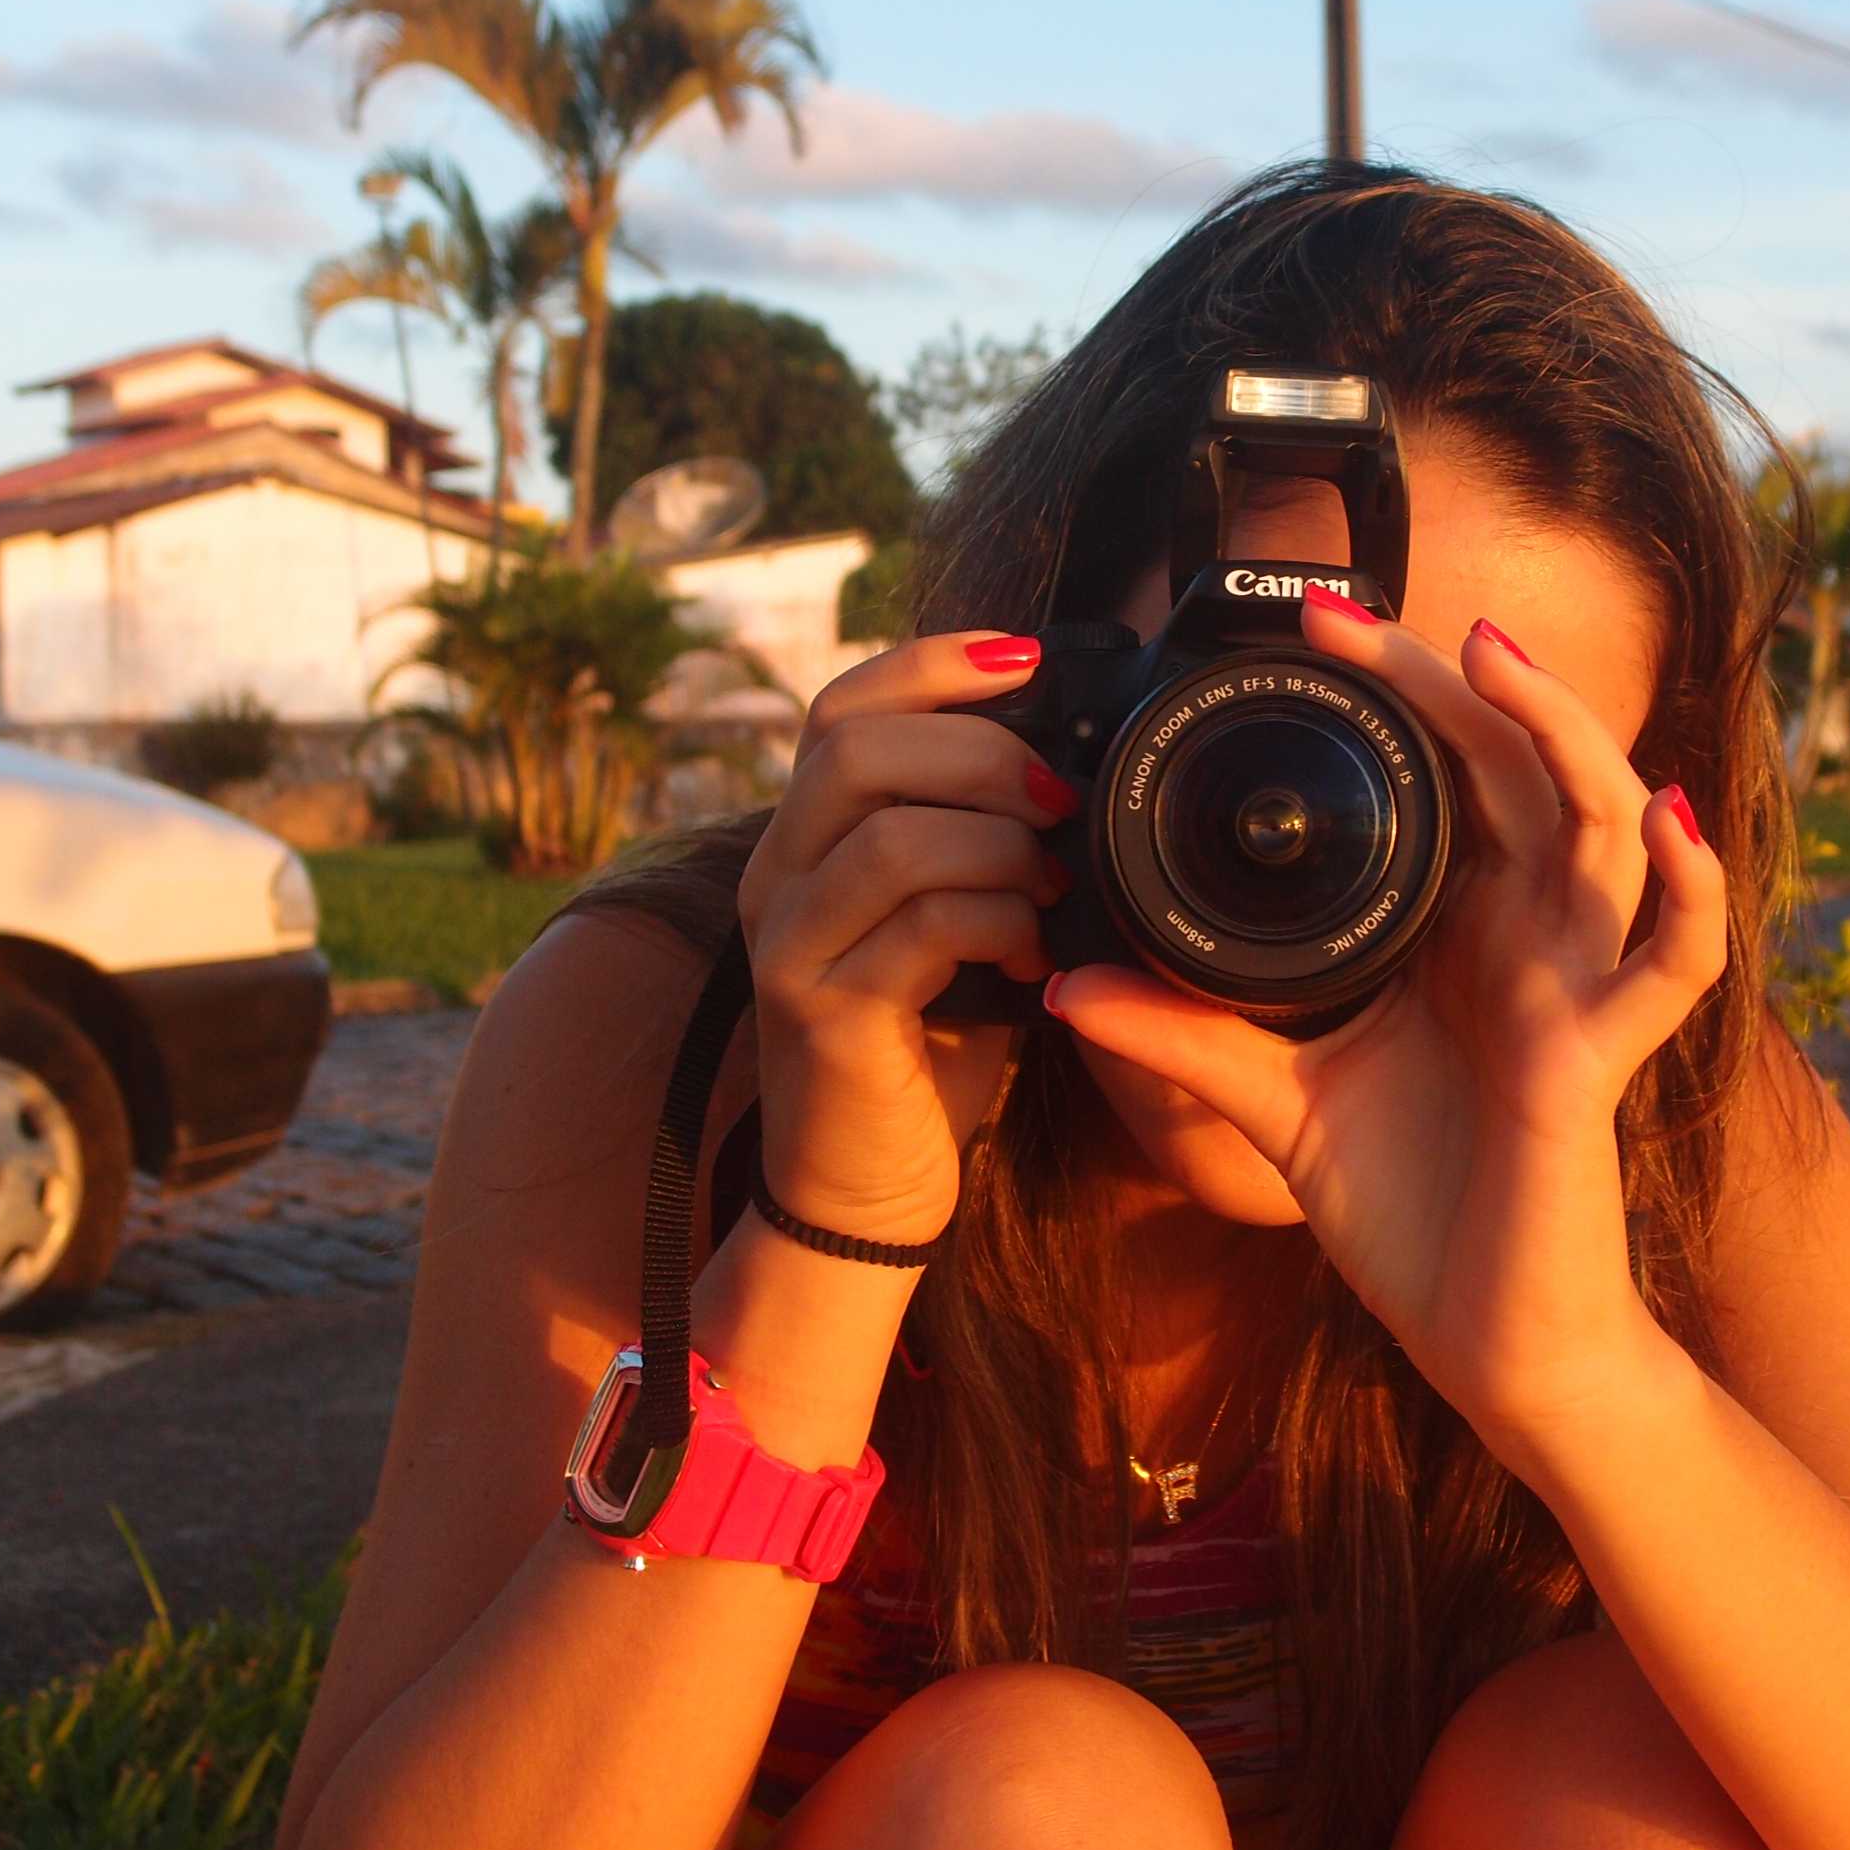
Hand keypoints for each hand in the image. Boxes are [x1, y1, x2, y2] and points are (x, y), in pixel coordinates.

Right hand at [737, 631, 1078, 1243]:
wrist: (864, 1190)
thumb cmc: (924, 1049)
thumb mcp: (950, 923)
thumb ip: (976, 842)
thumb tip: (1072, 764)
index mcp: (805, 840)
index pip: (842, 707)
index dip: (932, 664)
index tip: (1028, 659)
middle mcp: (777, 877)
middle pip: (859, 749)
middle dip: (983, 754)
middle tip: (1062, 799)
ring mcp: (791, 944)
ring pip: (895, 836)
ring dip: (1001, 848)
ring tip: (1054, 888)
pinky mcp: (823, 1012)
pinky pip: (922, 926)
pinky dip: (999, 923)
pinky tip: (1034, 955)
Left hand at [1043, 594, 1725, 1436]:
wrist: (1487, 1344)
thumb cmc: (1412, 1218)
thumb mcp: (1277, 1106)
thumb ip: (1186, 1036)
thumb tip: (1066, 982)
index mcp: (1462, 933)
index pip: (1451, 777)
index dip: (1403, 695)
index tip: (1317, 629)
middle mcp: (1529, 941)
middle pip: (1521, 768)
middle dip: (1455, 681)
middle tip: (1361, 617)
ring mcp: (1575, 991)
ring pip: (1605, 824)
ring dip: (1563, 731)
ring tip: (1496, 655)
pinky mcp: (1599, 1062)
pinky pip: (1675, 961)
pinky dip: (1689, 886)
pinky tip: (1664, 816)